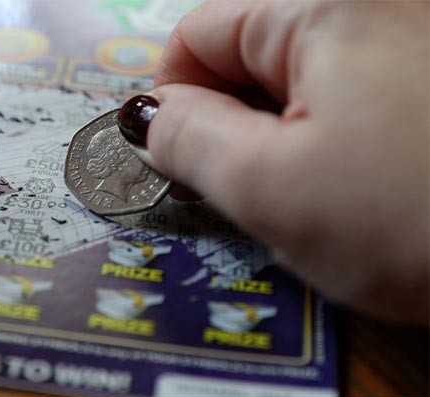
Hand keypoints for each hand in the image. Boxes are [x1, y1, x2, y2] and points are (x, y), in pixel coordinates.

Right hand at [120, 1, 428, 322]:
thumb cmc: (421, 222)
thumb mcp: (272, 188)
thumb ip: (186, 141)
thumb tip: (148, 117)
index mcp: (324, 4)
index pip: (200, 30)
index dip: (172, 96)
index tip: (178, 156)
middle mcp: (375, 3)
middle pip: (251, 50)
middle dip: (230, 119)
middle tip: (244, 187)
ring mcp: (409, 36)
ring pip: (302, 79)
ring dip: (281, 134)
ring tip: (307, 193)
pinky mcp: (428, 76)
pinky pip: (353, 92)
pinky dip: (331, 135)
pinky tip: (353, 180)